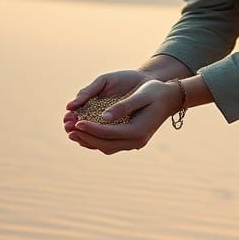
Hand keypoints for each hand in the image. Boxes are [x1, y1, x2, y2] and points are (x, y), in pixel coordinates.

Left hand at [66, 79, 181, 154]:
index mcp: (138, 131)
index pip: (108, 133)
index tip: (76, 121)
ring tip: (71, 133)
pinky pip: (110, 144)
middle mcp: (136, 141)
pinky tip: (84, 133)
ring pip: (106, 147)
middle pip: (105, 143)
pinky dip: (96, 140)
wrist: (170, 98)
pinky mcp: (131, 140)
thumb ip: (123, 106)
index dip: (90, 128)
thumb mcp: (141, 95)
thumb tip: (103, 117)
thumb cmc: (155, 92)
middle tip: (68, 129)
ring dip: (89, 141)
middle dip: (86, 137)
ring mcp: (134, 143)